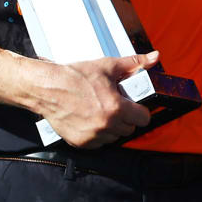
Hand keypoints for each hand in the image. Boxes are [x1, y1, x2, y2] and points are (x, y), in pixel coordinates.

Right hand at [35, 50, 157, 147]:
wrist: (48, 88)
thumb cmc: (75, 77)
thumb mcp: (108, 66)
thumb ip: (134, 63)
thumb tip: (153, 58)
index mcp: (115, 107)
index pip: (143, 119)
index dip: (140, 111)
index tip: (135, 107)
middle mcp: (105, 125)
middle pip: (129, 129)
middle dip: (126, 118)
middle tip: (116, 105)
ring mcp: (92, 136)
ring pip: (114, 137)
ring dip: (112, 127)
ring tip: (101, 111)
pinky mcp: (80, 143)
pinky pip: (99, 143)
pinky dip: (98, 134)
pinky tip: (91, 119)